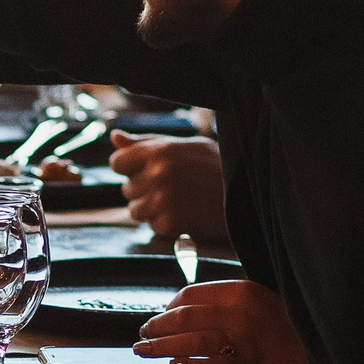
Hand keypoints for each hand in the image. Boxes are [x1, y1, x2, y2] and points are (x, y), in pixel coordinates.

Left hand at [107, 132, 227, 242]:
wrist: (248, 195)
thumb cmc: (216, 166)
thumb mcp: (184, 145)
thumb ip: (146, 142)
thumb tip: (115, 137)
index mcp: (159, 150)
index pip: (117, 162)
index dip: (129, 168)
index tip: (146, 171)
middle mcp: (157, 174)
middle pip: (126, 188)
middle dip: (143, 190)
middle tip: (173, 187)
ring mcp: (163, 200)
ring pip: (135, 210)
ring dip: (151, 209)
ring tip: (178, 200)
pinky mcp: (170, 223)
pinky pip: (153, 226)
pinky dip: (166, 224)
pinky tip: (186, 213)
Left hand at [135, 280, 314, 363]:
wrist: (323, 353)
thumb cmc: (292, 328)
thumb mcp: (261, 302)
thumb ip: (229, 304)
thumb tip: (188, 313)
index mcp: (241, 290)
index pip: (190, 295)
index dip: (167, 308)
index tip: (159, 317)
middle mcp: (239, 311)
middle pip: (184, 316)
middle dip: (156, 327)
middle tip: (142, 336)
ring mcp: (244, 338)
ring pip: (191, 340)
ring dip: (161, 347)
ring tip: (145, 352)